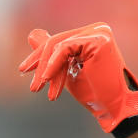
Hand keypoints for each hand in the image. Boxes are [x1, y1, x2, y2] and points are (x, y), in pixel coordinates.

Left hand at [19, 23, 137, 132]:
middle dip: (40, 64)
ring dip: (46, 69)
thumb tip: (32, 34)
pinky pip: (65, 48)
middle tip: (32, 86)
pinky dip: (53, 64)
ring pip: (59, 46)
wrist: (112, 107)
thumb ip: (52, 54)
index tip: (24, 71)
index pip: (59, 41)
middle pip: (57, 42)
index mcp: (91, 35)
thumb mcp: (66, 71)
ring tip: (39, 88)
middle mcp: (97, 29)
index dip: (39, 57)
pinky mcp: (98, 40)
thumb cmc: (94, 93)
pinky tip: (47, 78)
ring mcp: (99, 32)